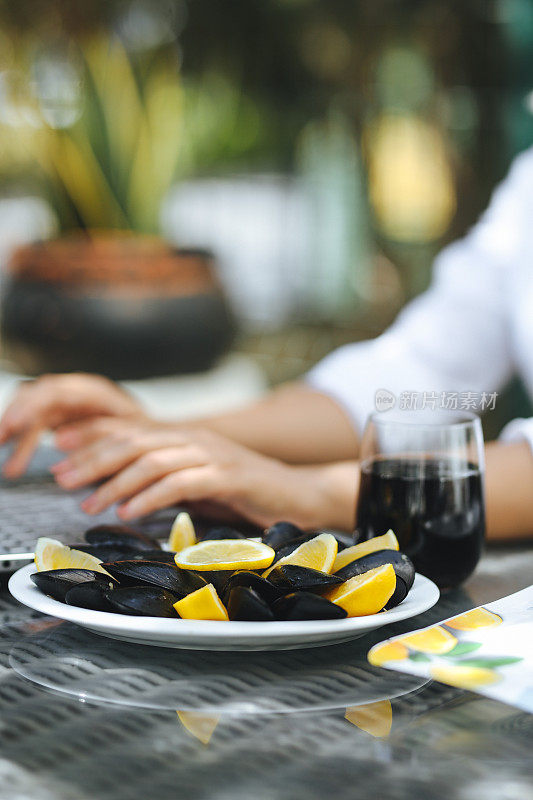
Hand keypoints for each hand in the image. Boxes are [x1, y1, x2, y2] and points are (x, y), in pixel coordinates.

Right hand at [0, 373, 143, 477]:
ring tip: (9, 465)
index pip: (53, 391)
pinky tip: (16, 460)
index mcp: (94, 391)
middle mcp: (77, 391)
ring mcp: (69, 403)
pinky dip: (24, 441)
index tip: (10, 426)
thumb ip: (96, 433)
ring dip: (15, 433)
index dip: (29, 406)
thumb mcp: (129, 434)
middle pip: (35, 396)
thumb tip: (58, 440)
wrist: (162, 438)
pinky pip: (36, 424)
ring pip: (32, 410)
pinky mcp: (63, 417)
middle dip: (13, 418)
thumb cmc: (149, 435)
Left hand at [53, 427, 357, 530]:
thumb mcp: (198, 482)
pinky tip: (130, 511)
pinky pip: (183, 483)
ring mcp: (214, 454)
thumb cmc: (246, 493)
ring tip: (90, 504)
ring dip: (116, 483)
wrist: (300, 495)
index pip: (130, 431)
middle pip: (134, 441)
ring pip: (153, 461)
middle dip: (93, 460)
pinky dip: (151, 497)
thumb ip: (165, 480)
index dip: (93, 440)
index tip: (60, 454)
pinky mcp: (230, 476)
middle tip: (63, 479)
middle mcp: (196, 439)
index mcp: (185, 437)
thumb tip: (122, 492)